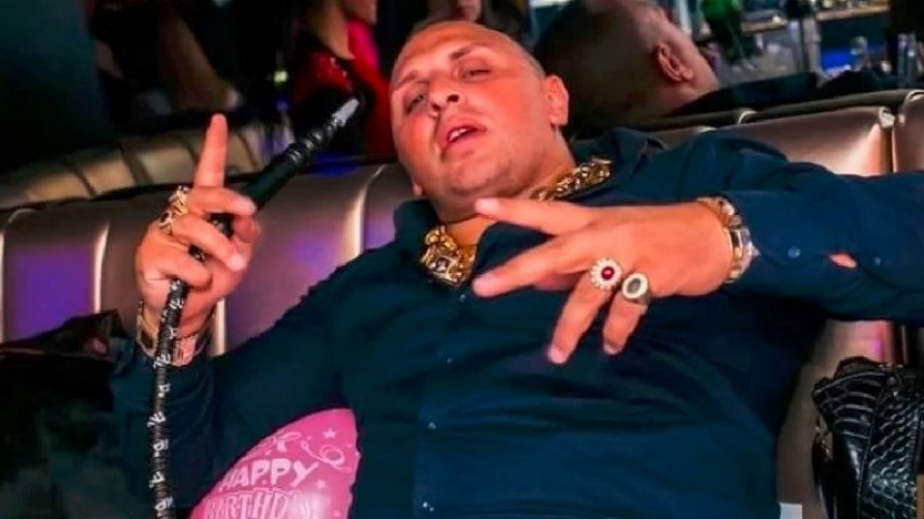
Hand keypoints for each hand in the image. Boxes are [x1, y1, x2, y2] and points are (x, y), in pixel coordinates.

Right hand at [135, 115, 259, 334]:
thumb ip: (246, 233)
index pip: (208, 173)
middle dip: (227, 201)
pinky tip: (199, 281)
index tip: (219, 121)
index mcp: (205, 211)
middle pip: (202, 195)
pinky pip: (180, 258)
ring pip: (194, 227)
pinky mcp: (150, 254)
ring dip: (218, 247)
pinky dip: (198, 272)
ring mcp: (164, 233)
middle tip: (246, 213)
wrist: (190, 313)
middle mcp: (182, 215)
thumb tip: (249, 215)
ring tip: (230, 264)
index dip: (213, 147)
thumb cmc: (212, 277)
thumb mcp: (239, 255)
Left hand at [471, 198, 731, 362]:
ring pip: (587, 292)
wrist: (713, 234)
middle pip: (554, 252)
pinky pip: (625, 309)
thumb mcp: (611, 241)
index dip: (514, 210)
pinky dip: (615, 332)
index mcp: (591, 222)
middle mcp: (604, 234)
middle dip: (518, 270)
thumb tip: (536, 282)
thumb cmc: (655, 237)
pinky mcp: (653, 274)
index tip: (481, 207)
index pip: (546, 213)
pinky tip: (609, 346)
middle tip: (483, 287)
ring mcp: (628, 253)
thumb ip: (573, 263)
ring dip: (570, 327)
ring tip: (556, 354)